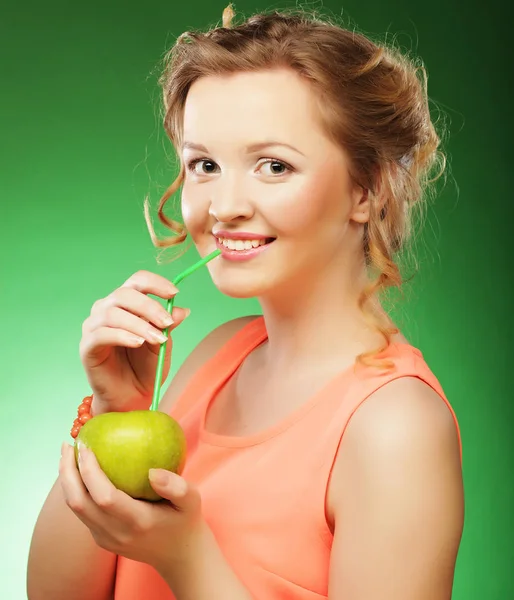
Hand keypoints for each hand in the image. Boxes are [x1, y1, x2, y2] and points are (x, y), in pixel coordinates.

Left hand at [59, 442, 203, 574]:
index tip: (87, 447)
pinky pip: (81, 511)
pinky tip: (81, 469)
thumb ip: (177, 487)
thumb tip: (152, 471)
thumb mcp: (192, 501)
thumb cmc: (185, 521)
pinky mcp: (101, 538)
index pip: (104, 497)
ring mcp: (105, 538)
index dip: (90, 471)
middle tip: (69, 444)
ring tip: (68, 453)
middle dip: (67, 472)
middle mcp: (116, 533)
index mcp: (137, 522)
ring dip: (67, 479)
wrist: (179, 555)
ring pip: (75, 508)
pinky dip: (75, 488)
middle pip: (78, 503)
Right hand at [79, 270, 189, 412]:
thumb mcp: (162, 343)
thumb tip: (182, 309)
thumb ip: (167, 325)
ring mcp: (94, 326)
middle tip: (167, 323)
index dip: (155, 283)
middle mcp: (106, 309)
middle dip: (150, 307)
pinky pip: (101, 334)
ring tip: (156, 339)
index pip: (137, 281)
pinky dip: (122, 335)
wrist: (132, 397)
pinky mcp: (87, 346)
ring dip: (139, 324)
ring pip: (113, 313)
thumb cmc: (146, 368)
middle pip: (124, 294)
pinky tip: (138, 343)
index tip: (174, 293)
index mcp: (126, 303)